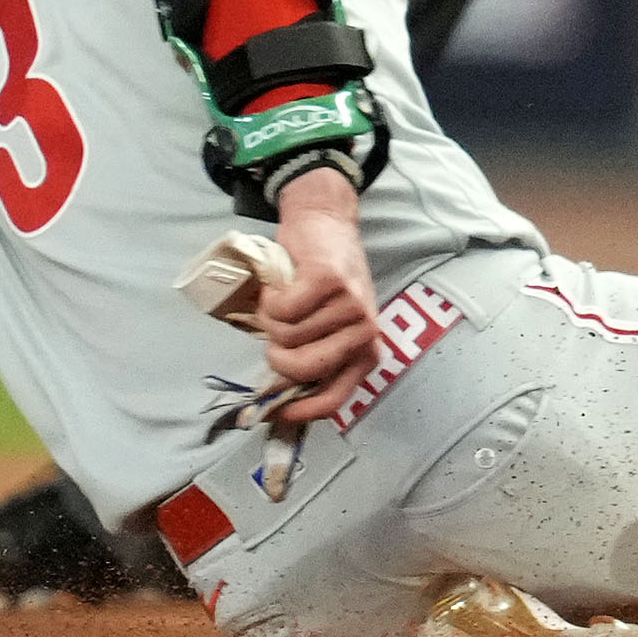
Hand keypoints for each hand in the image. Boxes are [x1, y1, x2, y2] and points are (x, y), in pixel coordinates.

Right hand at [261, 168, 379, 423]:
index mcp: (367, 352)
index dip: (299, 412)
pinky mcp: (329, 280)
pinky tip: (284, 285)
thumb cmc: (322, 284)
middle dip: (277, 354)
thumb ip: (312, 360)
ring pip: (285, 335)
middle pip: (301, 368)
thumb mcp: (328, 328)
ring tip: (287, 299)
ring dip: (272, 318)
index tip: (272, 412)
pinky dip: (270, 298)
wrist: (325, 224)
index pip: (333, 399)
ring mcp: (350, 305)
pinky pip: (281, 309)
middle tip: (278, 332)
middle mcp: (365, 332)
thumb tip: (277, 406)